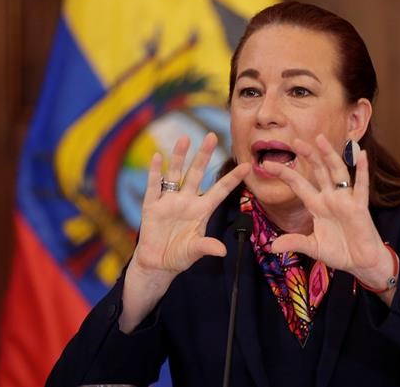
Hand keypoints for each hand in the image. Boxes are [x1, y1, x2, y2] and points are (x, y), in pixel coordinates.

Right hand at [134, 132, 249, 275]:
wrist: (156, 264)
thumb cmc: (179, 256)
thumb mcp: (194, 251)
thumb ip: (206, 247)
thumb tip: (222, 251)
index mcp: (202, 210)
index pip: (220, 190)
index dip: (232, 178)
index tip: (247, 165)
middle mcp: (187, 201)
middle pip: (197, 173)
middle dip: (204, 155)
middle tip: (212, 136)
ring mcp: (169, 201)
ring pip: (176, 174)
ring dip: (180, 157)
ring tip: (185, 138)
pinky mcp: (152, 206)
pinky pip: (154, 186)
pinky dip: (155, 171)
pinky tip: (158, 157)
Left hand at [261, 134, 394, 290]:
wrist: (360, 262)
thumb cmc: (339, 251)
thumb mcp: (313, 247)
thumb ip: (295, 243)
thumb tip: (272, 246)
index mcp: (317, 205)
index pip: (298, 185)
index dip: (284, 173)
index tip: (267, 164)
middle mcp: (330, 198)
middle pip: (318, 171)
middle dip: (308, 156)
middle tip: (295, 141)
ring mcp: (345, 200)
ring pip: (337, 172)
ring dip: (330, 155)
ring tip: (321, 140)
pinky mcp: (360, 207)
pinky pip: (361, 186)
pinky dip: (362, 170)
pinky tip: (361, 154)